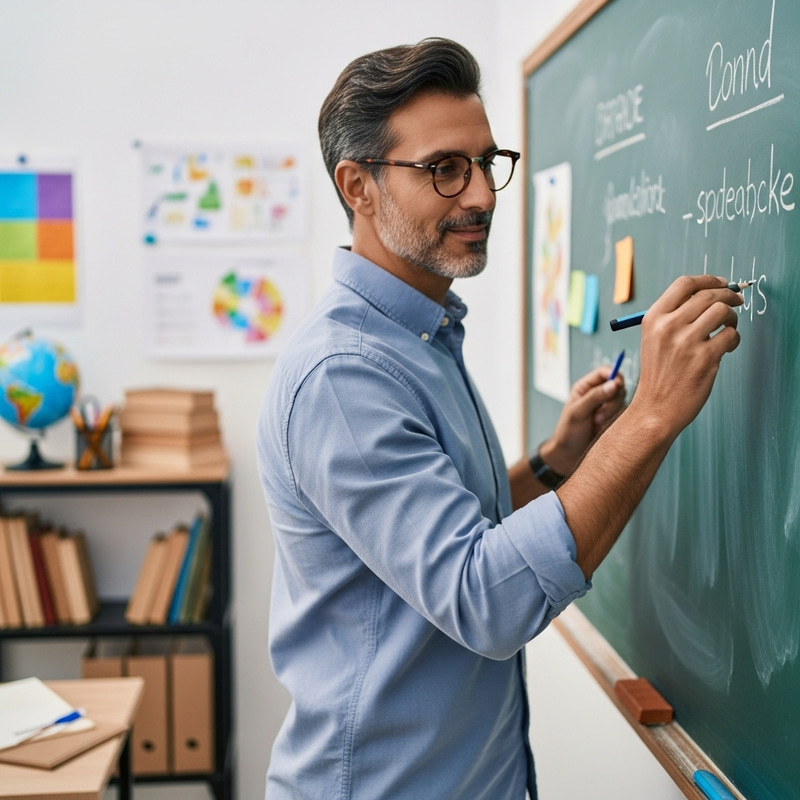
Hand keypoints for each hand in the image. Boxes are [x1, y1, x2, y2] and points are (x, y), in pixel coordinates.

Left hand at [540, 364, 626, 475]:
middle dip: (613, 399)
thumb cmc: (568, 432)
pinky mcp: (614, 421)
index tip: (617, 384)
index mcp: (586, 387)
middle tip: (599, 414)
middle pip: (618, 386)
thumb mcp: (578, 412)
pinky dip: (616, 421)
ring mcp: (607, 408)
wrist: (568, 457)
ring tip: (598, 423)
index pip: (605, 372)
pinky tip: (603, 429)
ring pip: (622, 401)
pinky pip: (624, 415)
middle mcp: (598, 395)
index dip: (614, 375)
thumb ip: (595, 396)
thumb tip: (615, 383)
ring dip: (612, 412)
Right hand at [631, 274, 741, 434]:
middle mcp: (668, 327)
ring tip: (728, 327)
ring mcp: (686, 342)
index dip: (707, 280)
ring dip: (732, 317)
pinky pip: (730, 336)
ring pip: (722, 311)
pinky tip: (727, 347)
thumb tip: (707, 296)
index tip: (721, 283)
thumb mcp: (653, 339)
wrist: (655, 407)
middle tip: (736, 301)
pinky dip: (734, 339)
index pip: (684, 284)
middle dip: (728, 295)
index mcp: (654, 319)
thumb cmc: (658, 375)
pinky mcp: (704, 358)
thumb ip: (674, 317)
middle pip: (707, 295)